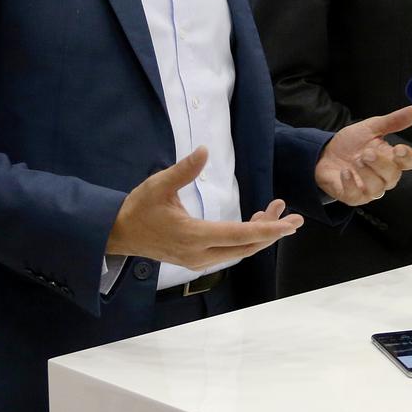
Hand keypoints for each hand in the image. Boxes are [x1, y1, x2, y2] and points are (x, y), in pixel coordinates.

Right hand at [108, 147, 302, 270]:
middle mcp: (200, 254)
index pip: (239, 235)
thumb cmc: (138, 208)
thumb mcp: (158, 185)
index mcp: (193, 235)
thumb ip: (183, 170)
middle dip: (272, 232)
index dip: (268, 229)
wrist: (118, 234)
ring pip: (239, 250)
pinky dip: (246, 238)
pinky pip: (229, 251)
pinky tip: (255, 222)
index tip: (290, 224)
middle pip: (246, 247)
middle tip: (293, 216)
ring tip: (275, 210)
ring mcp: (198, 261)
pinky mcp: (197, 260)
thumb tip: (204, 150)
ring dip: (259, 233)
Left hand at [315, 106, 411, 204]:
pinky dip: (351, 184)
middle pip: (393, 176)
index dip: (408, 158)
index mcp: (392, 159)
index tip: (399, 149)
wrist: (326, 153)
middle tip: (366, 152)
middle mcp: (384, 176)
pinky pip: (356, 196)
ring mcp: (369, 189)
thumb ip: (394, 121)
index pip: (410, 162)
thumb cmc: (352, 143)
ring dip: (366, 173)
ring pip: (377, 189)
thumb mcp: (372, 127)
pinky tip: (344, 172)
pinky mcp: (353, 197)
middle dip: (381, 164)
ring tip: (355, 160)